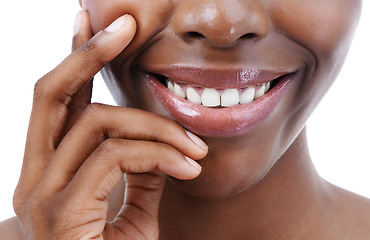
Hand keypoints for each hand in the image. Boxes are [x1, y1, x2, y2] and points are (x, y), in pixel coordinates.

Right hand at [13, 11, 206, 239]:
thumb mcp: (135, 210)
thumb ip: (143, 172)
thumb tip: (164, 143)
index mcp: (51, 168)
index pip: (60, 101)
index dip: (77, 58)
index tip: (101, 26)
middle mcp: (35, 174)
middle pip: (51, 92)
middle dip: (88, 53)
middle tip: (125, 24)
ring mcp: (41, 191)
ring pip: (96, 122)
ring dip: (156, 127)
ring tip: (196, 148)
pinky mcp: (61, 209)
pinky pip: (115, 155)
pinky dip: (160, 154)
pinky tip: (190, 168)